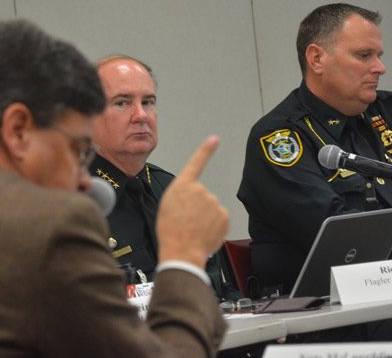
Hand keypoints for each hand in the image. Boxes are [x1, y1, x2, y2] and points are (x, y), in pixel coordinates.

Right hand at [156, 135, 228, 267]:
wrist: (181, 252)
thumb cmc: (170, 232)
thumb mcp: (167, 205)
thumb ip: (181, 195)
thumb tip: (193, 199)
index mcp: (183, 186)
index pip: (196, 162)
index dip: (206, 150)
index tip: (214, 139)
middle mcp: (200, 190)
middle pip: (201, 195)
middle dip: (196, 207)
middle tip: (185, 221)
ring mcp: (213, 202)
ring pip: (210, 208)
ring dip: (204, 217)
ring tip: (193, 229)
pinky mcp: (223, 215)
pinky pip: (219, 218)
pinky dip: (213, 226)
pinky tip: (204, 233)